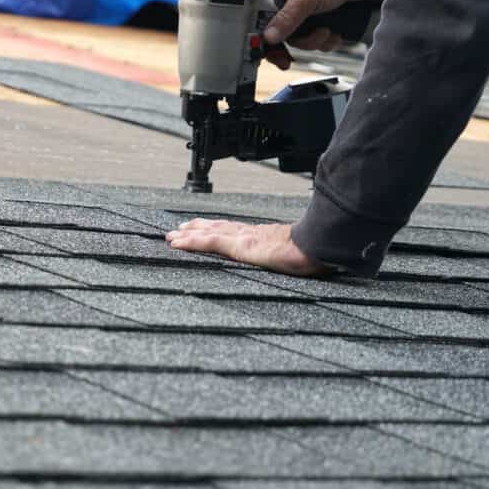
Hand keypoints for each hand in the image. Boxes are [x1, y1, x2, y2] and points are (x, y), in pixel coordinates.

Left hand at [166, 219, 328, 276]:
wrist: (317, 246)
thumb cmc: (312, 251)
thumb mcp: (297, 253)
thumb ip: (289, 254)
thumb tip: (296, 260)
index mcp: (261, 236)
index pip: (233, 230)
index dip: (215, 228)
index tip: (203, 228)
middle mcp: (248, 233)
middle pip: (216, 228)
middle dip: (196, 228)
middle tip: (179, 230)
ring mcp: (241, 238)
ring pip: (207, 233)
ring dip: (187, 235)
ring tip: (172, 237)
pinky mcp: (238, 246)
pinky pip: (208, 243)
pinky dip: (190, 242)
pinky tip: (177, 244)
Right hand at [264, 0, 361, 69]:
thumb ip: (287, 18)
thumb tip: (268, 38)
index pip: (255, 18)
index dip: (259, 37)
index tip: (268, 50)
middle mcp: (280, 3)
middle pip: (275, 35)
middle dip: (294, 43)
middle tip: (289, 59)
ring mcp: (295, 14)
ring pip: (294, 41)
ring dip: (312, 42)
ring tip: (325, 31)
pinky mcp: (309, 23)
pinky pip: (310, 42)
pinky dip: (322, 42)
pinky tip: (332, 32)